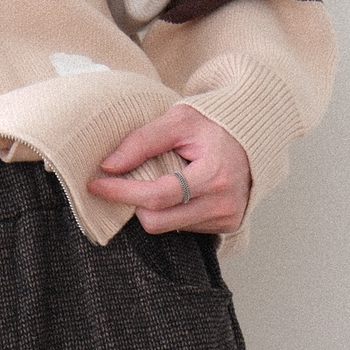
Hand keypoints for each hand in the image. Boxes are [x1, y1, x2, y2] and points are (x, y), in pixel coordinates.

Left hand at [88, 104, 251, 236]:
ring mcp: (226, 218)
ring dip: (155, 208)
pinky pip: (184, 228)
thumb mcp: (179, 120)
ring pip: (168, 227)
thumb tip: (108, 165)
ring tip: (162, 181)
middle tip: (122, 185)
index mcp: (214, 174)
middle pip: (158, 221)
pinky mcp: (227, 226)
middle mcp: (223, 203)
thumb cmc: (214, 124)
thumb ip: (142, 141)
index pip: (158, 195)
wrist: (253, 138)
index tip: (97, 184)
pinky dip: (172, 212)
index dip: (123, 192)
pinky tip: (179, 193)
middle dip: (134, 204)